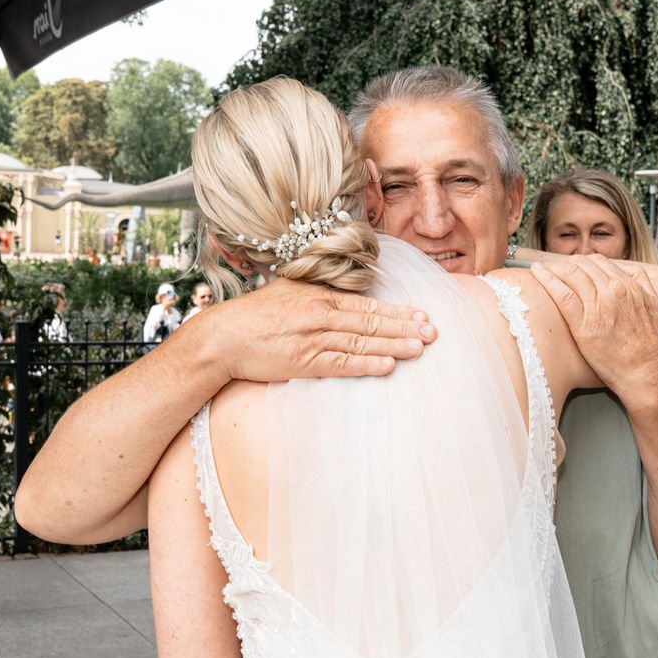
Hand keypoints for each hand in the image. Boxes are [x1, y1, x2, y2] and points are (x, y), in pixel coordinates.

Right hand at [201, 278, 433, 381]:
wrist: (223, 337)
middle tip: (433, 332)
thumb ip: (319, 293)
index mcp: (319, 296)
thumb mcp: (290, 292)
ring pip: (362, 341)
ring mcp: (313, 338)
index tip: (423, 315)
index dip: (398, 311)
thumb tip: (347, 293)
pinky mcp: (303, 361)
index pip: (368, 304)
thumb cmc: (256, 315)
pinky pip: (341, 363)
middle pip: (371, 321)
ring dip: (394, 345)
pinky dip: (366, 364)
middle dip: (406, 327)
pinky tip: (388, 365)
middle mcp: (320, 314)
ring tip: (420, 349)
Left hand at [531, 255, 657, 401]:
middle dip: (566, 264)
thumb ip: (642, 284)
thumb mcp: (654, 306)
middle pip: (582, 265)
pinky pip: (562, 294)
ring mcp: (598, 306)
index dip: (582, 262)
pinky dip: (547, 280)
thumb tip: (630, 272)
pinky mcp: (584, 324)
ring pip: (570, 275)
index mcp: (629, 285)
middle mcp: (613, 291)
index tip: (572, 266)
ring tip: (540, 268)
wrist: (647, 373)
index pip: (599, 263)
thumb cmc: (650, 346)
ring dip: (552, 268)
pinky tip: (537, 273)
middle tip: (553, 268)